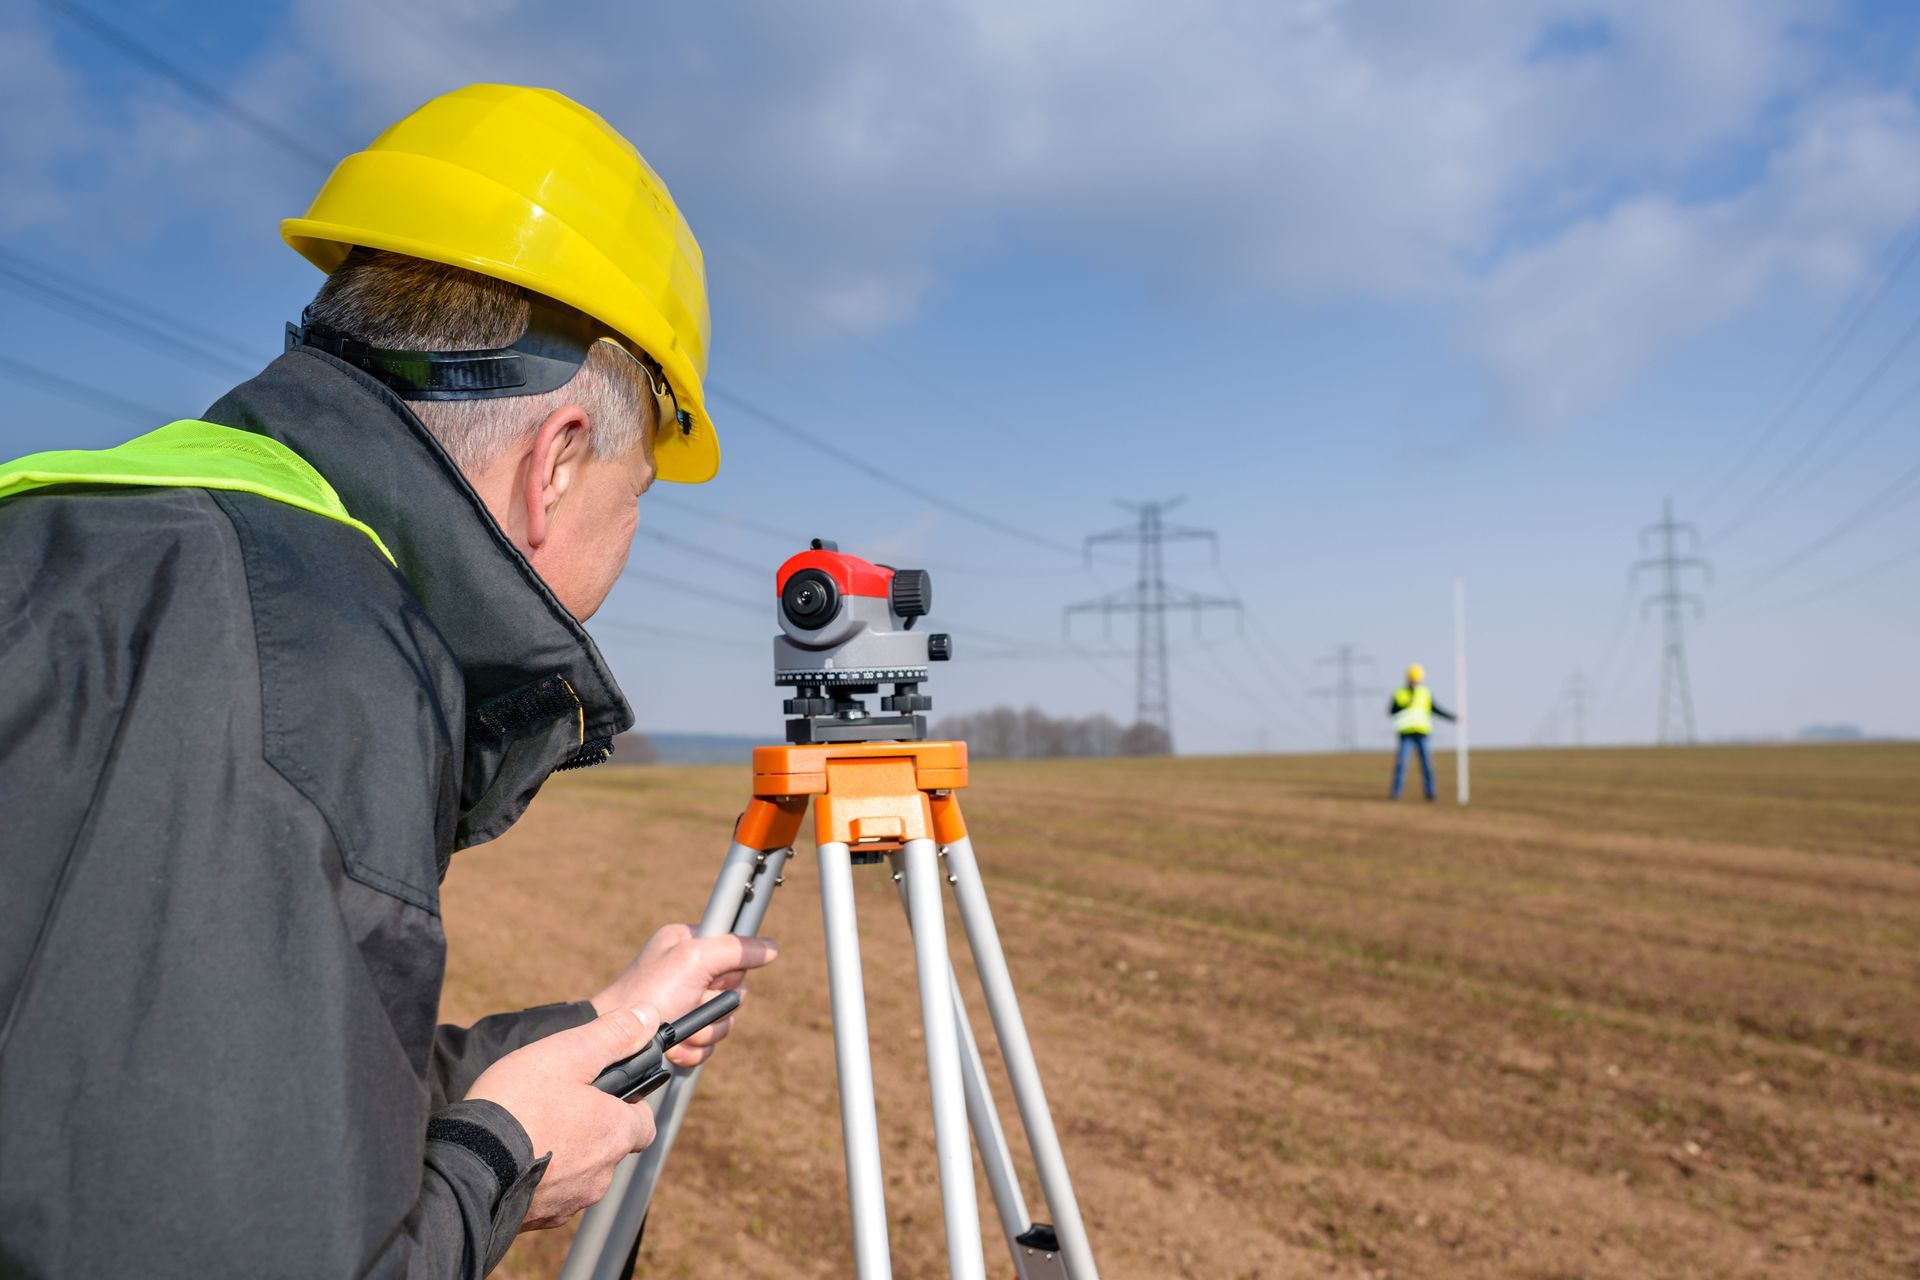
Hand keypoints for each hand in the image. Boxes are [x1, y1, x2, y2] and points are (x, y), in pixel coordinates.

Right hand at [467, 1004, 661, 1229]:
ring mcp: (568, 1202)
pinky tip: (511, 1159)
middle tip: (556, 1104)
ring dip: (563, 1154)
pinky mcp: (538, 1218)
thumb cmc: (518, 1105)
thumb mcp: (568, 1053)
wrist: (466, 1167)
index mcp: (615, 1135)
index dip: (628, 1105)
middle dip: (591, 1128)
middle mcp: (600, 1175)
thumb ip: (612, 1035)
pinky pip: (547, 1194)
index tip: (603, 1092)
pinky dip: (537, 1177)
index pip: (644, 1123)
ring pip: (578, 1173)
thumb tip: (648, 1016)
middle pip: (609, 1148)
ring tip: (528, 1129)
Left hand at [590, 924, 778, 1067]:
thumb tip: (771, 947)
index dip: (728, 969)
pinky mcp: (683, 1033)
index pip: (734, 948)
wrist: (618, 1044)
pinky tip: (675, 1046)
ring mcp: (686, 1004)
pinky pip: (710, 1044)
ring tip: (678, 1028)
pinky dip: (695, 1049)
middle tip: (690, 1002)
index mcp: (687, 943)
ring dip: (704, 1031)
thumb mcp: (693, 959)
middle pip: (735, 988)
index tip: (715, 978)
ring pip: (725, 1021)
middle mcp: (688, 971)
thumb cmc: (647, 994)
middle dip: (715, 1005)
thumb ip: (735, 949)